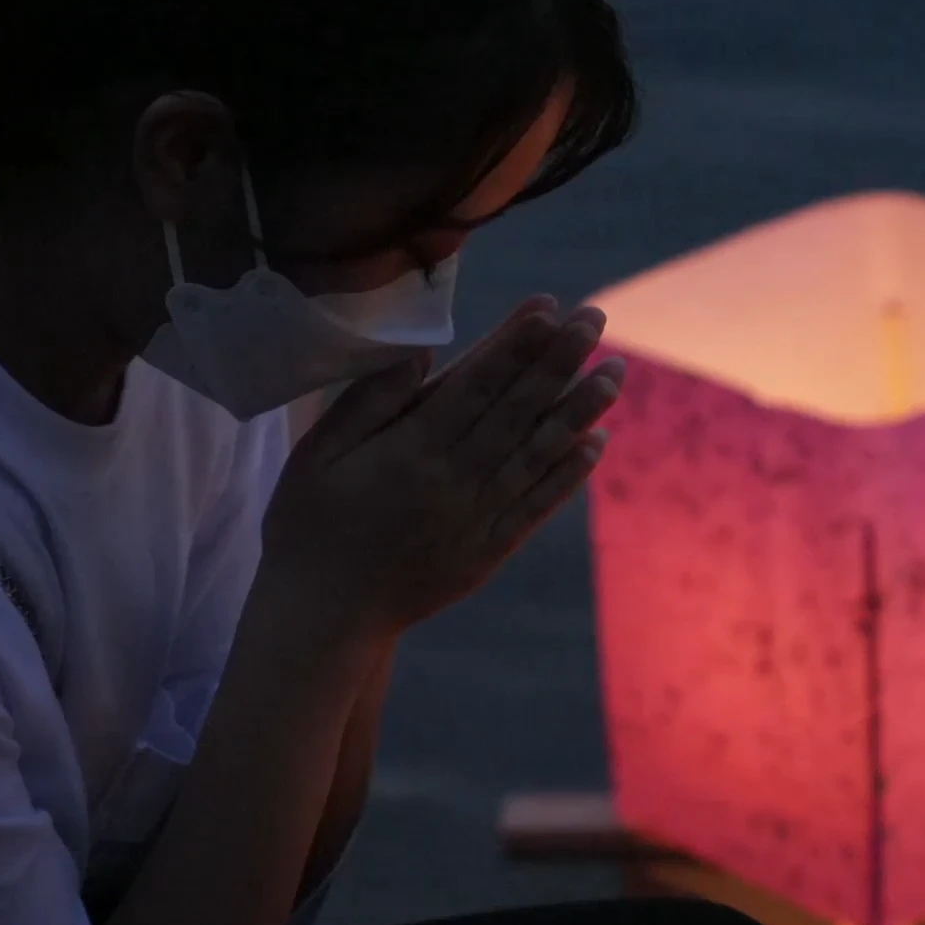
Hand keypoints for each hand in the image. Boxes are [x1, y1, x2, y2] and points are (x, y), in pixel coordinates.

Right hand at [258, 297, 622, 640]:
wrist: (326, 617)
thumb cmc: (310, 526)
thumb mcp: (317, 455)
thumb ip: (369, 401)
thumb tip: (421, 354)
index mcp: (408, 452)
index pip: (473, 386)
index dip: (514, 344)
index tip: (548, 307)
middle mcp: (452, 482)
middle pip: (516, 412)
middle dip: (558, 361)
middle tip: (593, 319)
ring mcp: (476, 519)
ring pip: (538, 455)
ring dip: (579, 411)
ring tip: (614, 372)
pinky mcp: (489, 551)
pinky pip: (538, 504)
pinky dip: (570, 473)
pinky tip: (597, 441)